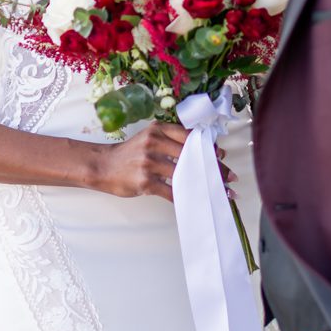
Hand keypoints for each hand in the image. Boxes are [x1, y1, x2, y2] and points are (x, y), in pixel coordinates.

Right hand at [92, 123, 236, 201]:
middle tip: (229, 177)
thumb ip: (170, 140)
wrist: (101, 166)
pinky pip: (170, 191)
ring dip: (203, 184)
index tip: (223, 156)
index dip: (208, 147)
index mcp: (158, 130)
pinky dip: (184, 197)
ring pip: (184, 174)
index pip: (190, 136)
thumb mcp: (148, 138)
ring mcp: (149, 162)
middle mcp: (154, 143)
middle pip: (191, 155)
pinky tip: (194, 201)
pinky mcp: (145, 181)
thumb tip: (201, 148)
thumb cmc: (128, 154)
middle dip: (212, 168)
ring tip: (217, 192)